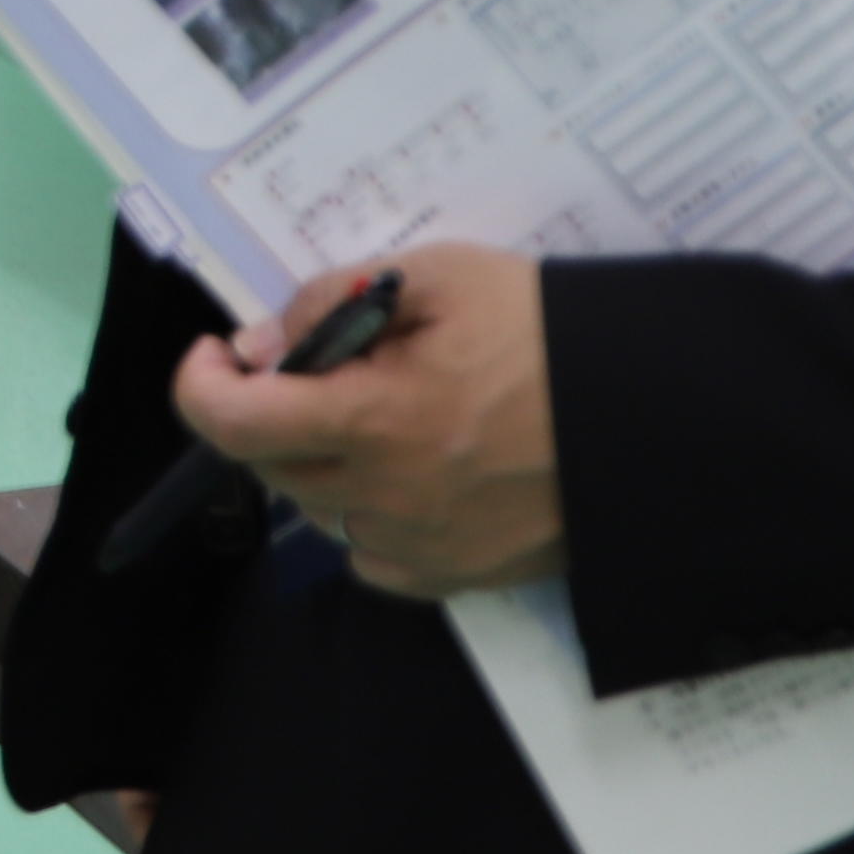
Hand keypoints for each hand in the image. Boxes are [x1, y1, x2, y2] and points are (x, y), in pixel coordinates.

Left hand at [167, 240, 562, 599]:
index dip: (202, 385)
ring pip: (319, 510)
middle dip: (269, 410)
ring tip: (375, 412)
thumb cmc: (542, 330)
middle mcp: (387, 497)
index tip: (217, 353)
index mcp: (375, 420)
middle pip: (271, 465)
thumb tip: (259, 346)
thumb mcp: (435, 277)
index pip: (234, 423)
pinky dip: (366, 513)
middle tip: (313, 365)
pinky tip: (407, 471)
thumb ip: (331, 303)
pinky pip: (372, 553)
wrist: (651, 415)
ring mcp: (423, 546)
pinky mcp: (459, 576)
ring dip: (317, 460)